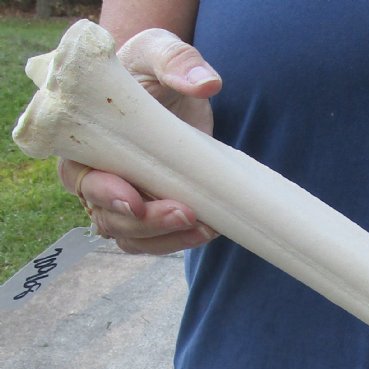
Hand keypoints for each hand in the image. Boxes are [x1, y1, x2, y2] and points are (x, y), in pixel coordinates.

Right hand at [58, 28, 221, 253]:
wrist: (172, 86)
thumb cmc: (152, 67)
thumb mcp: (160, 51)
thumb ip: (177, 61)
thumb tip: (207, 83)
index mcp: (84, 139)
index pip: (80, 178)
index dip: (104, 194)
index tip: (135, 200)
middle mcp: (97, 174)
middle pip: (107, 217)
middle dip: (146, 222)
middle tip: (187, 212)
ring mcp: (124, 195)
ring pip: (131, 235)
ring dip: (165, 238)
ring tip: (205, 227)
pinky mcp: (152, 206)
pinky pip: (155, 239)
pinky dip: (178, 240)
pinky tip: (211, 229)